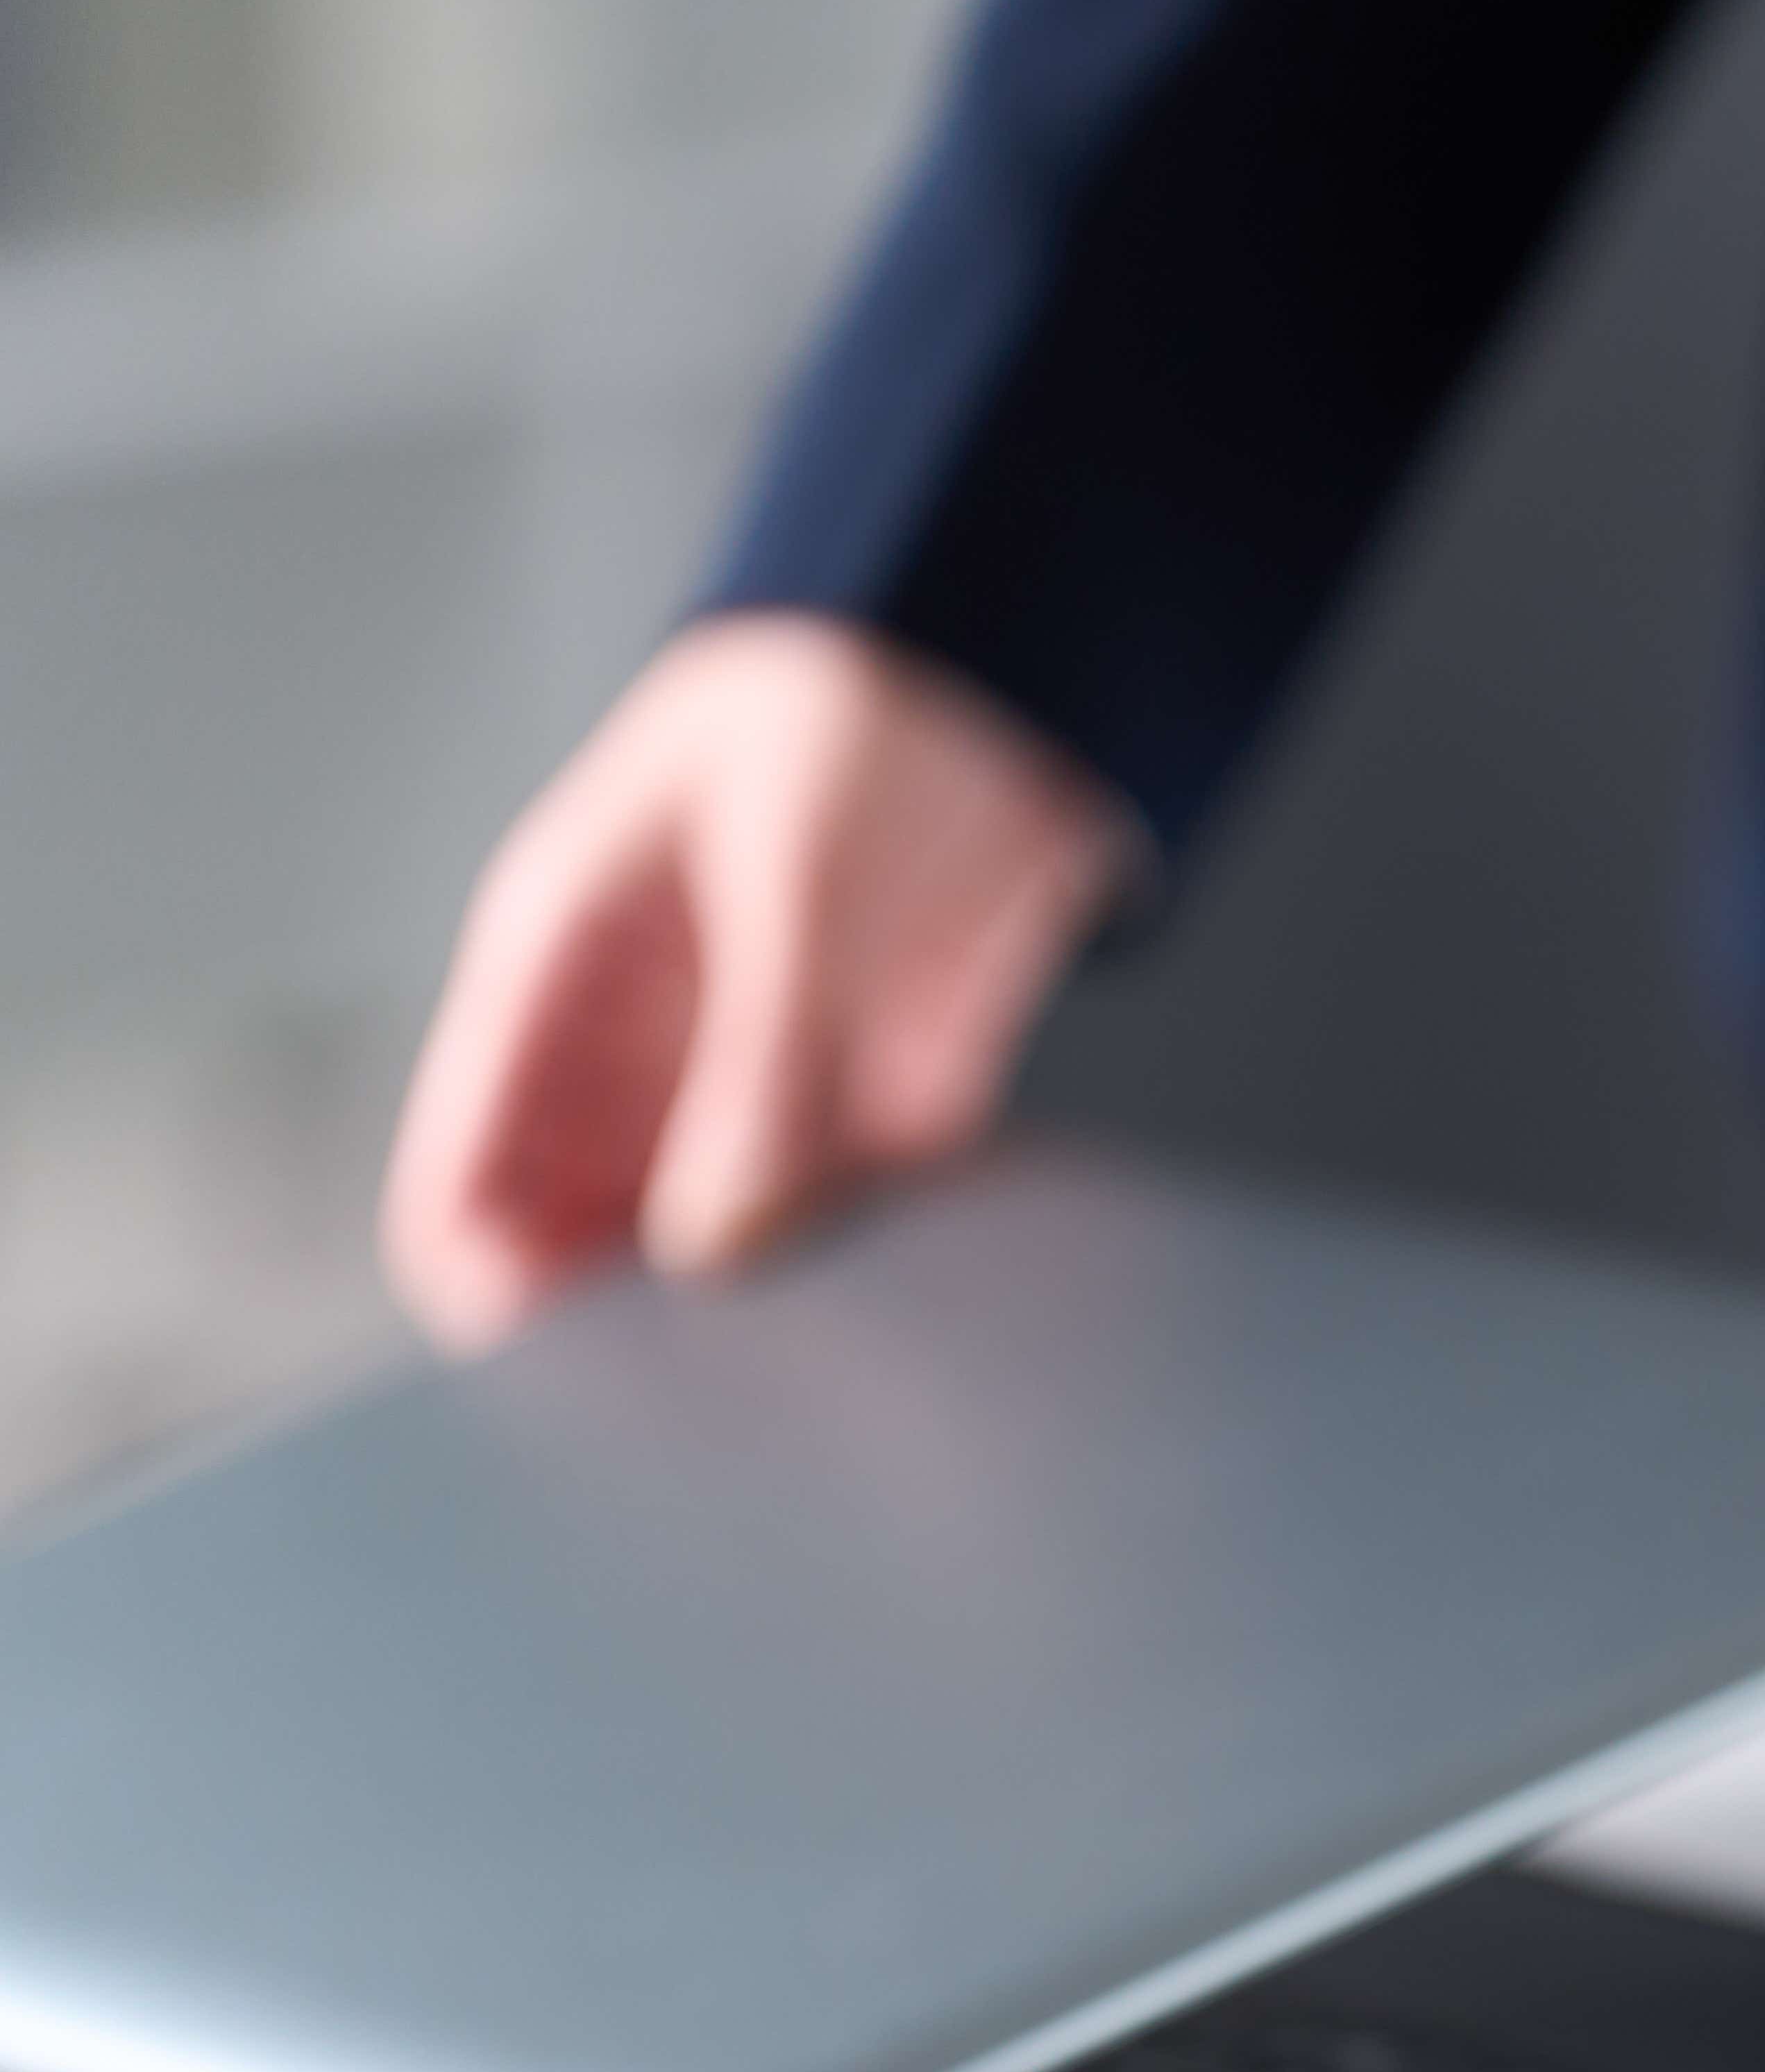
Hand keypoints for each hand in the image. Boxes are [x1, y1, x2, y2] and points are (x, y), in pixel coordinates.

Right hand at [380, 611, 1130, 1347]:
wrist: (992, 680)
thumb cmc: (839, 721)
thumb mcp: (787, 877)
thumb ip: (757, 1059)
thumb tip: (712, 1245)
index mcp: (557, 972)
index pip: (464, 1170)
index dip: (484, 1282)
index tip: (550, 1366)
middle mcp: (639, 1055)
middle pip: (579, 1247)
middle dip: (619, 1327)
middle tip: (696, 1391)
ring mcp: (748, 1090)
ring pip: (710, 1257)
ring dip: (749, 1314)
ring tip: (803, 1364)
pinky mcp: (869, 1113)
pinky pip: (843, 1223)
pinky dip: (863, 1265)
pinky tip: (903, 1300)